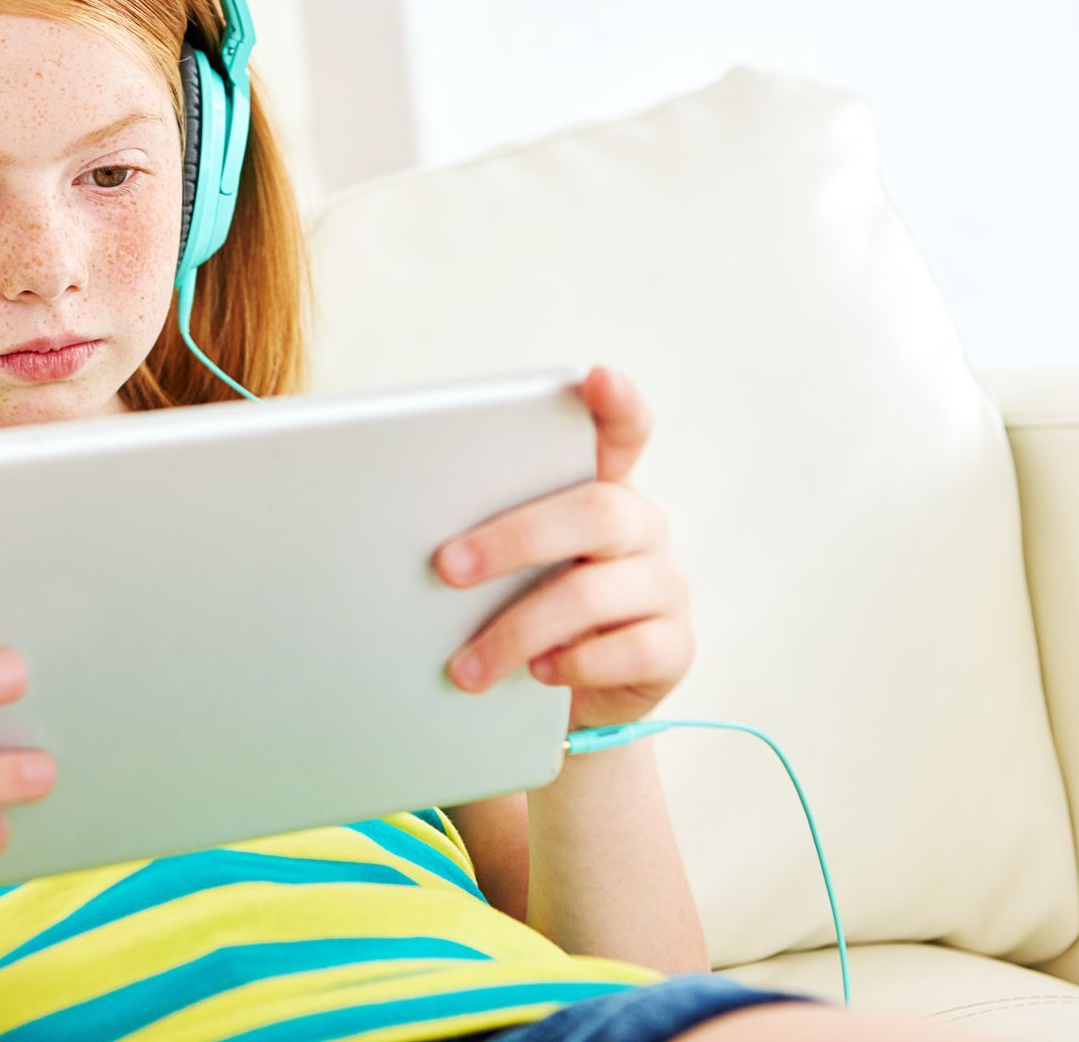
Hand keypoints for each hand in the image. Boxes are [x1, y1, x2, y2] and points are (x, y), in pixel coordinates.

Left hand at [433, 365, 693, 730]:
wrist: (567, 700)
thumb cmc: (521, 609)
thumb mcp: (506, 564)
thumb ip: (483, 527)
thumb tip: (403, 528)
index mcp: (603, 487)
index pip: (625, 430)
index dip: (617, 403)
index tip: (596, 377)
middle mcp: (642, 527)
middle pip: (595, 512)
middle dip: (513, 540)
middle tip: (446, 568)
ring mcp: (664, 586)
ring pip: (595, 593)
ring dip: (517, 630)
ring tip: (464, 666)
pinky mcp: (675, 646)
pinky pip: (629, 651)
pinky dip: (572, 664)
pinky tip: (536, 674)